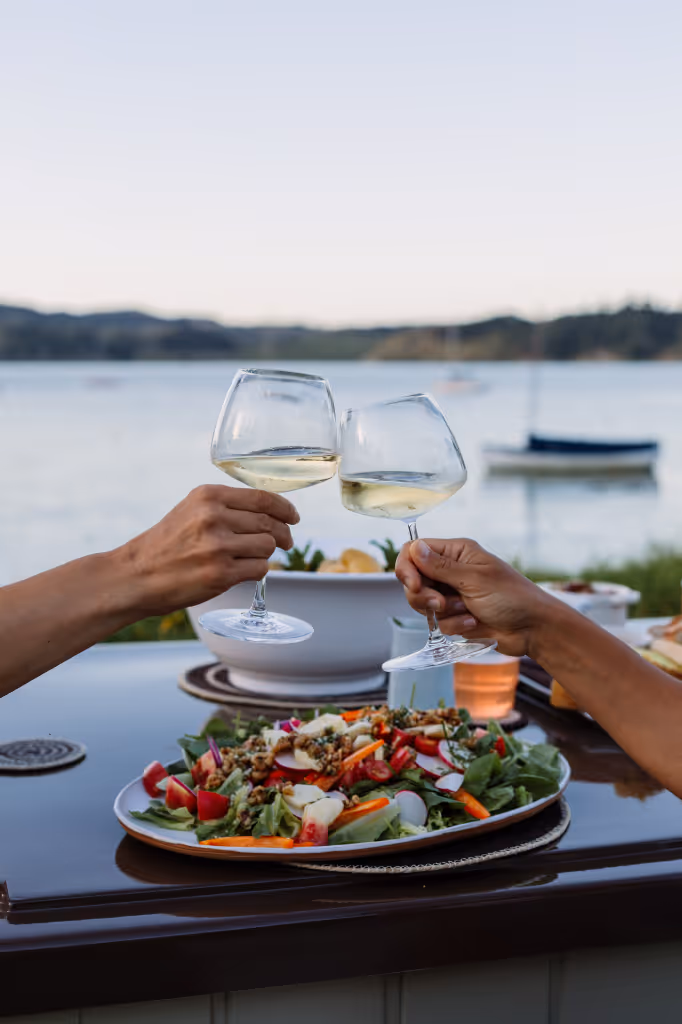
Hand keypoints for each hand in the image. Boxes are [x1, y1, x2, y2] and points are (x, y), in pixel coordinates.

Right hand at [113, 485, 298, 616]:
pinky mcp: (220, 574)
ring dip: (266, 554)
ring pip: (268, 546)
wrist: (136, 575)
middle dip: (283, 534)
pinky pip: (259, 569)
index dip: (285, 508)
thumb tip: (271, 513)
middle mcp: (213, 517)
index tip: (293, 517)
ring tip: (250, 558)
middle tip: (286, 542)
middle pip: (270, 523)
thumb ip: (226, 507)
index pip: (263, 498)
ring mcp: (218, 546)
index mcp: (208, 496)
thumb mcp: (191, 510)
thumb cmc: (166, 544)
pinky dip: (257, 571)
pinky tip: (242, 571)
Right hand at [395, 537, 556, 656]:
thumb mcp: (475, 579)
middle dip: (424, 595)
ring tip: (467, 612)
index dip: (407, 567)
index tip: (414, 585)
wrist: (533, 628)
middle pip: (414, 580)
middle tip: (439, 604)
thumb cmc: (512, 596)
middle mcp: (451, 571)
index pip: (414, 551)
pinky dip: (455, 625)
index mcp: (456, 552)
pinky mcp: (456, 616)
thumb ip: (440, 567)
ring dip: (444, 613)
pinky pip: (439, 623)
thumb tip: (414, 548)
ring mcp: (452, 594)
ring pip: (424, 604)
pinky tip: (475, 622)